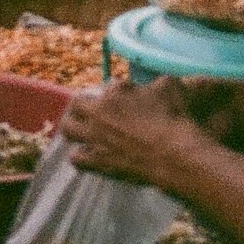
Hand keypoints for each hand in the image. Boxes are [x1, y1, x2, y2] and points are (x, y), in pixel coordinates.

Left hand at [62, 77, 222, 190]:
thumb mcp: (171, 87)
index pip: (108, 87)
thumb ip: (158, 82)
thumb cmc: (175, 118)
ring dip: (75, 128)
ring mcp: (94, 137)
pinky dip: (82, 157)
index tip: (126, 100)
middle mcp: (98, 112)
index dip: (117, 93)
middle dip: (84, 106)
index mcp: (116, 92)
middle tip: (96, 112)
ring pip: (68, 128)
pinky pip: (76, 159)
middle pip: (76, 104)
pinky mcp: (97, 161)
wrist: (175, 154)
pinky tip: (91, 157)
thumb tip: (156, 83)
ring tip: (85, 132)